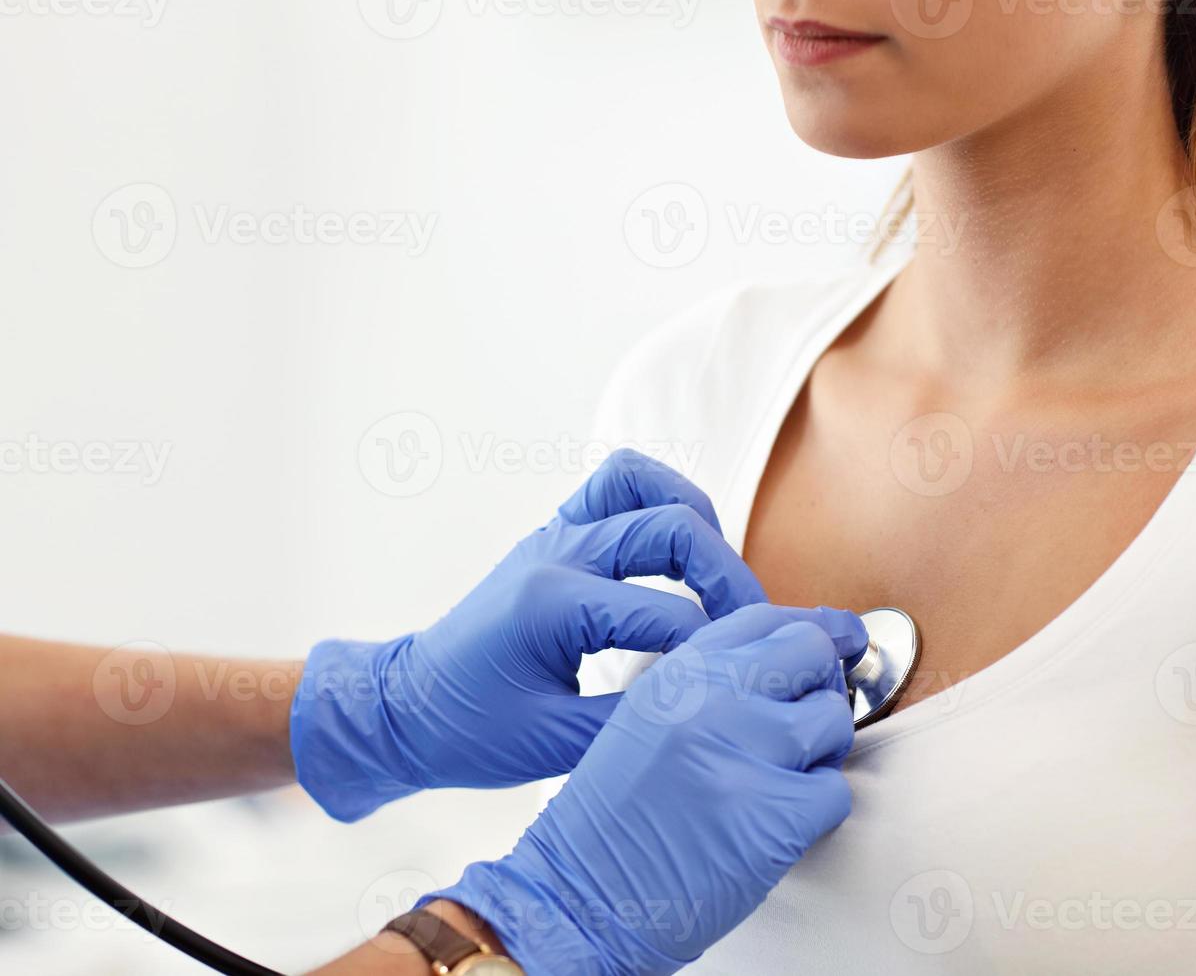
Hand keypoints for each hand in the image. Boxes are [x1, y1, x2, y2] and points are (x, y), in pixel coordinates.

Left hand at [290, 449, 767, 821]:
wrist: (408, 709)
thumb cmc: (469, 731)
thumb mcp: (555, 745)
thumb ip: (637, 719)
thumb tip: (710, 702)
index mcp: (553, 603)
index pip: (671, 616)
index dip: (718, 652)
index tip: (747, 680)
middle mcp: (557, 552)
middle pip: (675, 530)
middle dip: (729, 578)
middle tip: (754, 626)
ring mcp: (556, 534)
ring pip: (646, 484)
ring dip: (696, 522)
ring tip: (718, 576)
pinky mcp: (557, 534)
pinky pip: (617, 485)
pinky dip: (660, 500)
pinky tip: (681, 550)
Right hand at [428, 602, 867, 975]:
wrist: (581, 899)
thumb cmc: (615, 819)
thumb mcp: (646, 719)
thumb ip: (711, 681)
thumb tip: (799, 654)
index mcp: (677, 672)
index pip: (765, 617)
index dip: (808, 628)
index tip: (834, 640)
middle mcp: (712, 699)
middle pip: (811, 653)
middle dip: (820, 685)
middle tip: (804, 721)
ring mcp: (746, 753)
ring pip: (833, 720)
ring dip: (821, 751)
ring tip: (779, 779)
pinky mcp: (776, 815)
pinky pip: (834, 791)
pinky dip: (816, 810)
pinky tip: (773, 822)